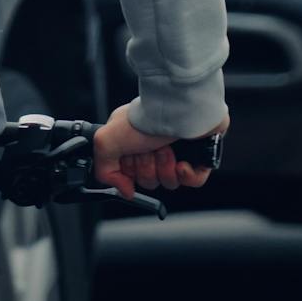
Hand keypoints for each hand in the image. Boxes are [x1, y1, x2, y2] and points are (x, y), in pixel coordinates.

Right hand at [91, 103, 227, 198]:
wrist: (177, 110)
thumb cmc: (144, 119)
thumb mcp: (105, 141)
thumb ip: (104, 170)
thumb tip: (124, 189)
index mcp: (131, 141)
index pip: (128, 173)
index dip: (129, 171)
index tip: (129, 159)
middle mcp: (152, 146)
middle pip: (148, 179)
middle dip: (148, 168)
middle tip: (148, 150)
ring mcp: (176, 151)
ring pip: (169, 182)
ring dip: (166, 169)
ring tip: (167, 150)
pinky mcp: (197, 156)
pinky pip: (193, 181)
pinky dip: (187, 176)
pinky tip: (182, 163)